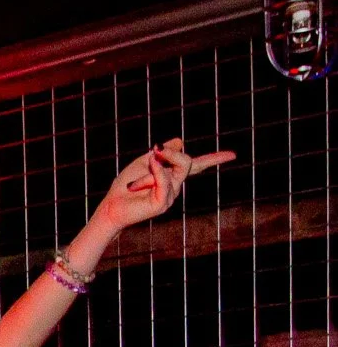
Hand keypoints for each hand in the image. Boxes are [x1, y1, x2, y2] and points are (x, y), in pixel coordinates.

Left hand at [98, 137, 233, 232]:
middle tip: (153, 151)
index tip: (233, 155)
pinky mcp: (163, 204)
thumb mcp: (145, 161)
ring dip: (156, 165)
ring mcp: (171, 196)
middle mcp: (175, 186)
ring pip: (177, 168)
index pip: (198, 166)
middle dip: (172, 153)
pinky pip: (165, 180)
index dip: (215, 159)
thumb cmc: (126, 186)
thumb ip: (162, 152)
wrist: (112, 206)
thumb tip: (180, 141)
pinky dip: (154, 173)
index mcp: (172, 176)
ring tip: (137, 179)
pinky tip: (140, 179)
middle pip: (188, 161)